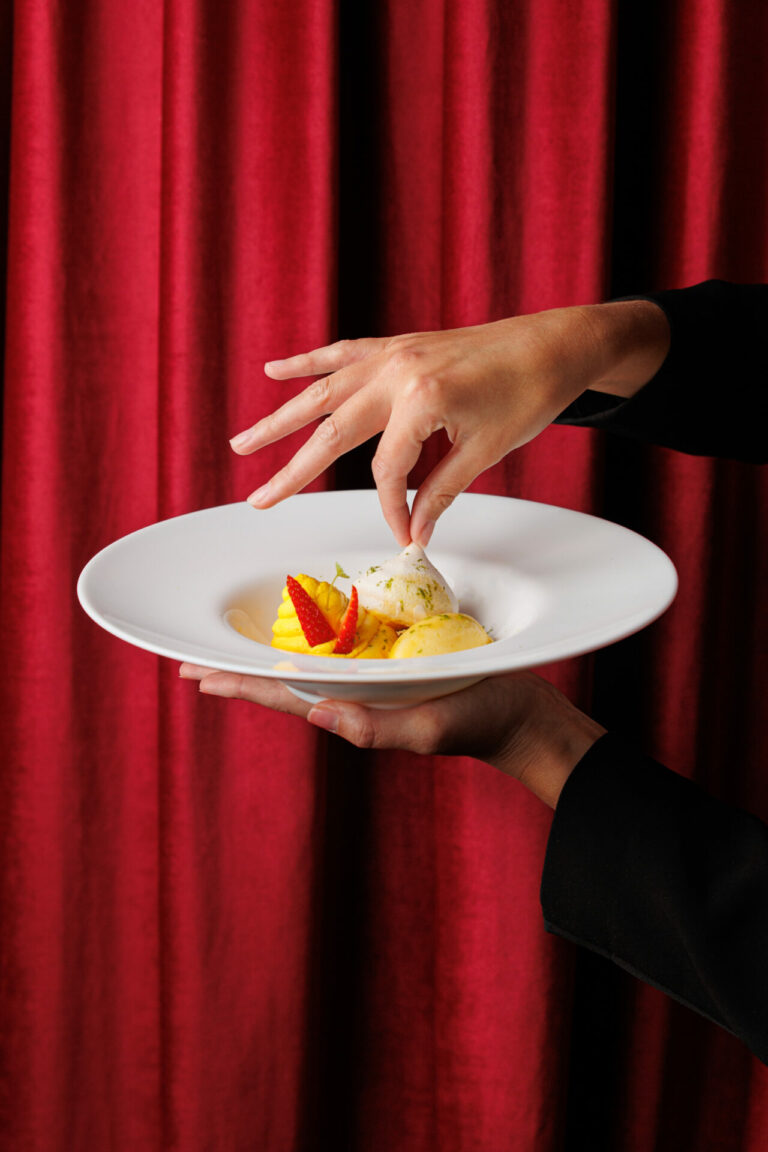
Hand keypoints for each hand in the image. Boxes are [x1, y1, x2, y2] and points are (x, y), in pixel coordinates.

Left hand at [178, 665, 605, 808]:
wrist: (521, 714)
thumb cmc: (479, 724)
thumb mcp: (429, 730)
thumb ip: (376, 728)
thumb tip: (314, 715)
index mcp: (354, 706)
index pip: (283, 696)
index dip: (239, 685)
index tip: (194, 675)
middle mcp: (356, 689)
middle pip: (286, 674)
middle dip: (241, 665)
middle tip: (192, 654)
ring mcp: (375, 673)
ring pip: (311, 657)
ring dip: (271, 646)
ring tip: (233, 636)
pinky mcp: (399, 655)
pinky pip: (349, 640)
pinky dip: (318, 628)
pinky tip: (303, 616)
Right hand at [230, 301, 668, 544]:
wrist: (555, 342)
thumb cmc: (529, 395)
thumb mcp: (486, 451)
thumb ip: (441, 492)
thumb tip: (412, 531)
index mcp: (422, 399)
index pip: (387, 470)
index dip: (390, 508)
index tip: (403, 532)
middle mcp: (397, 371)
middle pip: (331, 430)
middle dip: (292, 470)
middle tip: (258, 499)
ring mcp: (393, 353)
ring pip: (322, 390)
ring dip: (280, 418)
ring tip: (244, 442)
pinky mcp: (397, 345)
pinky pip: (341, 353)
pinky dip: (307, 363)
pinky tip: (274, 370)